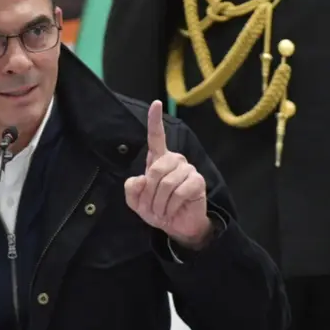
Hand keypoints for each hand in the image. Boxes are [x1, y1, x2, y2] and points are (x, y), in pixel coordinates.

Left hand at [124, 101, 211, 249]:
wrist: (176, 226)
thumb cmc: (157, 209)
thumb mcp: (136, 201)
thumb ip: (132, 189)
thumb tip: (140, 179)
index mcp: (158, 160)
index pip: (156, 137)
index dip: (154, 121)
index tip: (155, 103)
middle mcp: (174, 160)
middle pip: (155, 169)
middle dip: (149, 193)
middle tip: (152, 207)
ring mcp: (187, 169)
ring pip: (166, 182)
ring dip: (160, 203)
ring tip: (163, 210)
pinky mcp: (197, 181)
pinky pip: (179, 191)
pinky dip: (172, 205)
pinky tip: (174, 209)